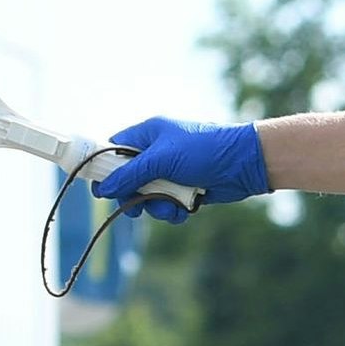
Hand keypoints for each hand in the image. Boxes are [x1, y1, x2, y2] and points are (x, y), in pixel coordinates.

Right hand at [91, 116, 269, 220]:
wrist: (244, 163)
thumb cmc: (204, 150)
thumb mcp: (162, 160)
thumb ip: (130, 174)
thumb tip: (102, 188)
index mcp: (148, 135)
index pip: (114, 149)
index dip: (104, 169)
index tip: (99, 189)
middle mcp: (157, 152)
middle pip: (127, 179)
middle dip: (133, 195)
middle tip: (137, 206)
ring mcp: (171, 172)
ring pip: (147, 196)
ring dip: (156, 206)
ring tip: (172, 207)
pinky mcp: (184, 189)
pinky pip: (167, 205)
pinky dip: (173, 211)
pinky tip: (185, 210)